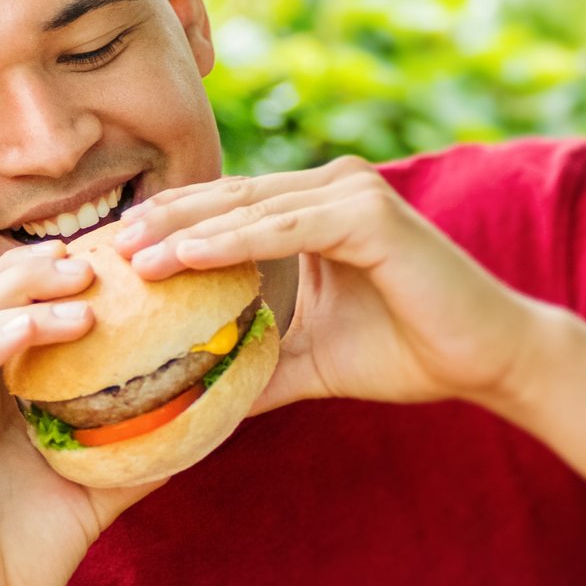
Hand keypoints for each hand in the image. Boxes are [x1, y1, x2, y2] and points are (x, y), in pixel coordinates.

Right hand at [0, 244, 157, 585]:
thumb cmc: (28, 555)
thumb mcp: (99, 488)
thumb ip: (137, 447)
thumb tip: (207, 413)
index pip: (21, 306)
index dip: (63, 272)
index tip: (123, 254)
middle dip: (44, 265)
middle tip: (105, 254)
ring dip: (25, 295)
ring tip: (84, 287)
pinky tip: (37, 327)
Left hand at [115, 155, 547, 412]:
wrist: (486, 361)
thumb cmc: (407, 353)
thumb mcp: (308, 360)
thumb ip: (254, 362)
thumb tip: (193, 396)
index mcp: (311, 211)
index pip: (221, 211)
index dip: (164, 229)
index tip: (107, 256)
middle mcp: (330, 189)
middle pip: (223, 200)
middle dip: (157, 222)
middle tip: (98, 246)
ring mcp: (352, 194)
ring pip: (246, 209)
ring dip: (182, 230)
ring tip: (127, 253)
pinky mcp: (370, 216)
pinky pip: (284, 228)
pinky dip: (233, 242)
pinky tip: (185, 257)